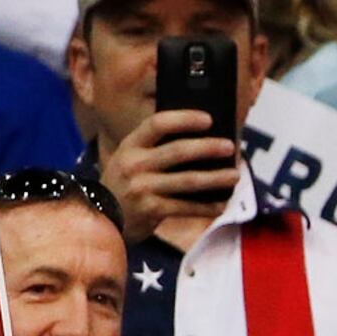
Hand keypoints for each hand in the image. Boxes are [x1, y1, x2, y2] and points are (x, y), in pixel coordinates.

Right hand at [102, 103, 244, 235]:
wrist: (101, 216)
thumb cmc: (127, 182)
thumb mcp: (132, 158)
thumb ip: (157, 147)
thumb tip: (204, 138)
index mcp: (131, 144)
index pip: (158, 123)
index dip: (184, 119)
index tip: (208, 119)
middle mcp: (134, 164)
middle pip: (178, 151)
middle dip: (208, 147)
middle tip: (230, 147)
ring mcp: (141, 188)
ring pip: (187, 180)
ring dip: (215, 178)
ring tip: (235, 175)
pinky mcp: (150, 210)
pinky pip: (186, 207)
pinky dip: (206, 206)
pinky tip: (221, 204)